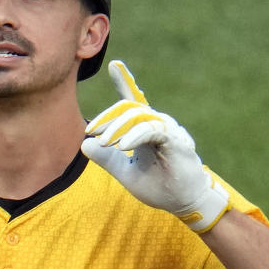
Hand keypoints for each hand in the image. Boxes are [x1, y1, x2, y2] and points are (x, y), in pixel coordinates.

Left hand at [81, 60, 230, 231]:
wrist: (183, 203)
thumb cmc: (159, 186)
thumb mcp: (125, 172)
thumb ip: (106, 158)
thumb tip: (84, 144)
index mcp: (146, 128)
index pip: (134, 101)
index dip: (125, 81)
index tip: (114, 64)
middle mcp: (157, 123)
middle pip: (128, 108)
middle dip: (107, 118)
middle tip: (91, 132)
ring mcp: (167, 129)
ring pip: (138, 116)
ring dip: (117, 128)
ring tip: (105, 143)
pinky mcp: (175, 140)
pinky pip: (152, 130)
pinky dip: (134, 136)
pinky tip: (121, 146)